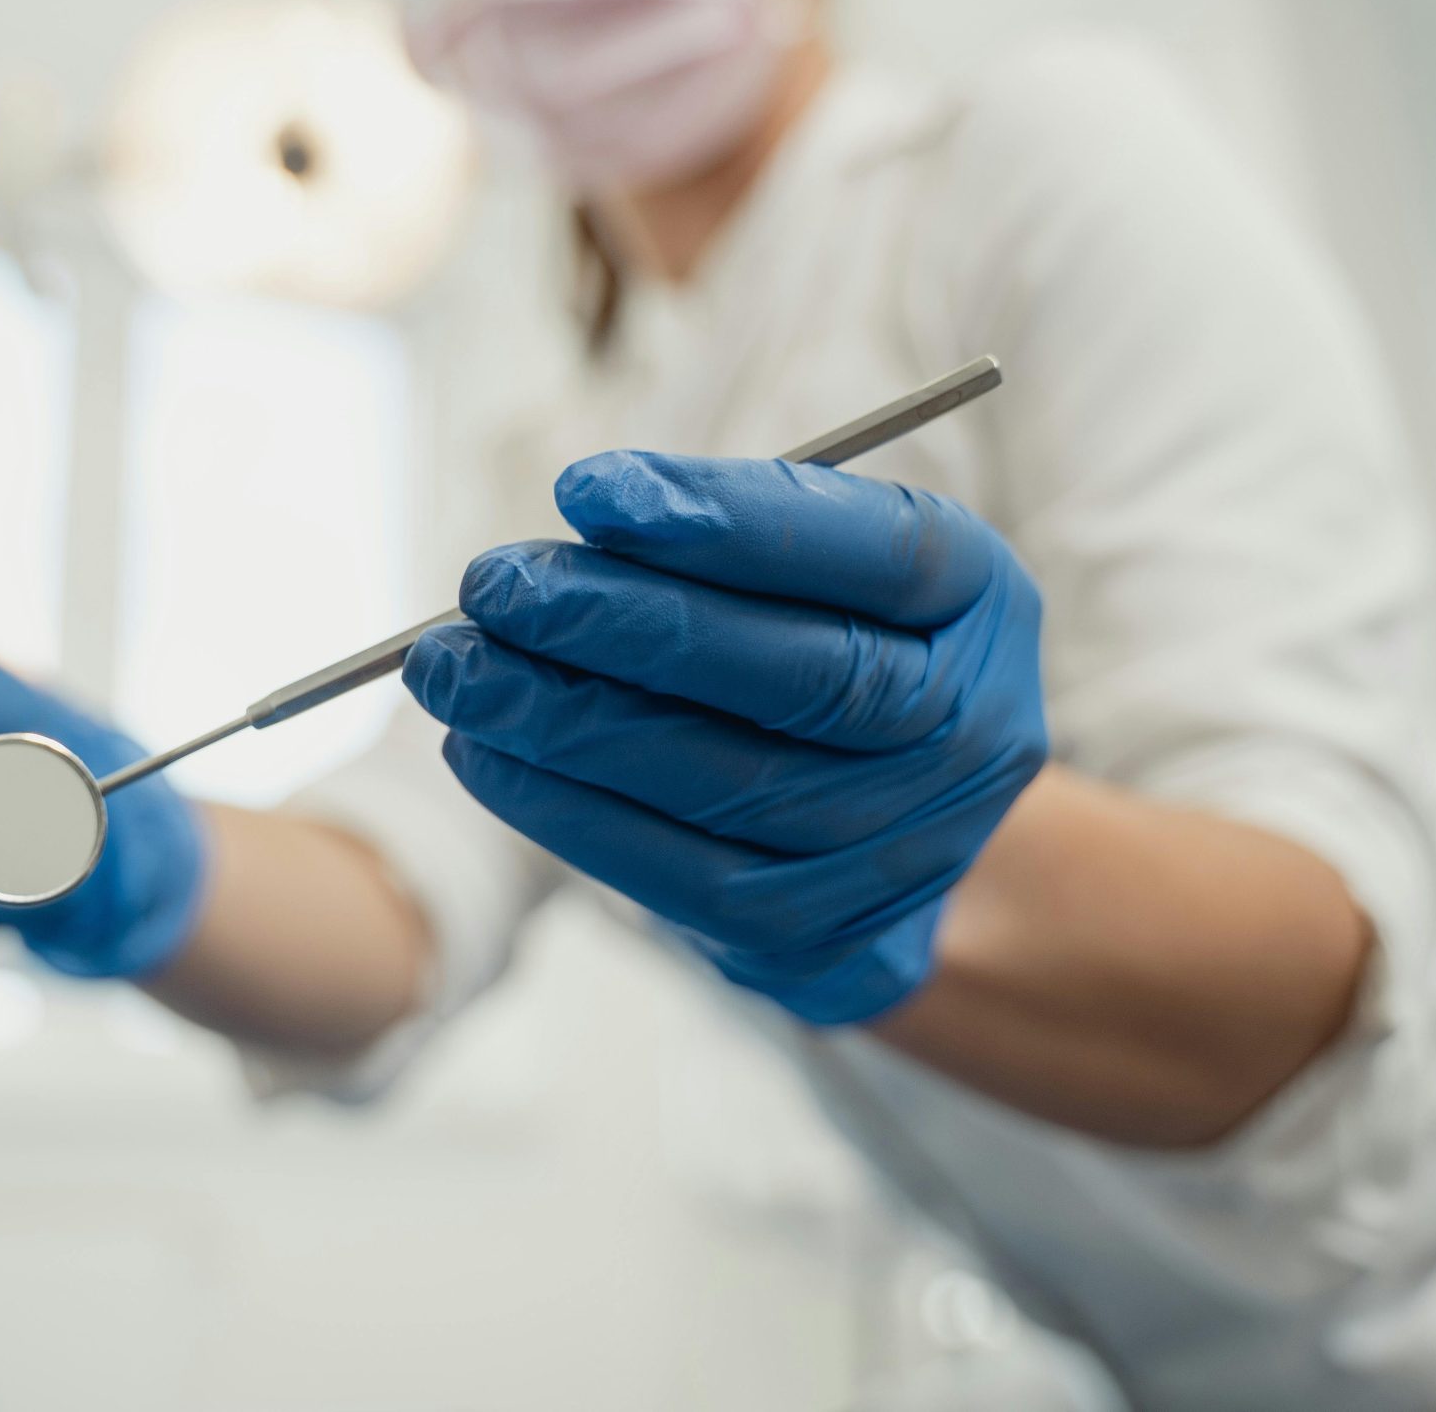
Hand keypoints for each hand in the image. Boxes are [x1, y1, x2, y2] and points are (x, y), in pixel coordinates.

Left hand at [404, 453, 1046, 1024]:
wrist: (905, 832)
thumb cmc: (833, 641)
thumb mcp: (825, 560)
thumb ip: (732, 530)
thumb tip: (588, 516)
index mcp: (981, 603)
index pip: (880, 551)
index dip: (734, 521)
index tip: (587, 489)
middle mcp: (974, 734)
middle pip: (806, 678)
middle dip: (627, 625)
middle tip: (492, 586)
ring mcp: (911, 851)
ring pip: (730, 786)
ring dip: (568, 723)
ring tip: (454, 668)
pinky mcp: (835, 945)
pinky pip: (685, 881)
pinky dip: (568, 813)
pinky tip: (485, 755)